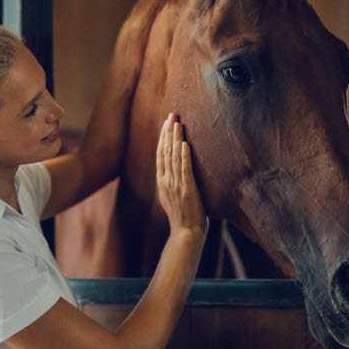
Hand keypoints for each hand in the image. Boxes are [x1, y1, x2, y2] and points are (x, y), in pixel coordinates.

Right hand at [156, 113, 207, 236]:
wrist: (186, 234)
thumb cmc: (183, 217)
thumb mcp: (172, 196)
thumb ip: (172, 182)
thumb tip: (174, 170)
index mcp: (162, 181)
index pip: (161, 154)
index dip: (163, 137)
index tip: (167, 122)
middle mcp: (166, 180)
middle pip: (165, 151)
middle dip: (168, 132)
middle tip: (172, 115)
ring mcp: (175, 185)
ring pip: (173, 157)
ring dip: (175, 139)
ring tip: (177, 123)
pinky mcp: (187, 189)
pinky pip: (184, 170)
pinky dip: (184, 156)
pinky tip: (185, 144)